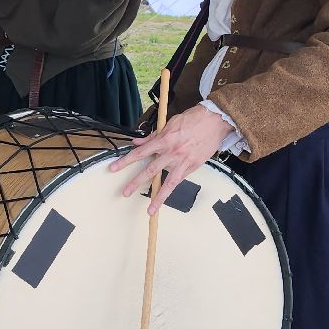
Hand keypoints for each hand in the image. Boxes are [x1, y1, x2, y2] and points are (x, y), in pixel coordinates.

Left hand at [108, 106, 233, 214]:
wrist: (215, 121)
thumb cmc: (193, 119)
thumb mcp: (170, 123)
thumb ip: (153, 136)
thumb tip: (137, 142)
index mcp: (164, 139)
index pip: (140, 152)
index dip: (125, 161)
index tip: (113, 168)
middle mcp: (172, 152)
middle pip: (150, 170)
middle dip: (136, 182)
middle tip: (125, 193)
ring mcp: (183, 161)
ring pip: (168, 182)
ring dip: (157, 196)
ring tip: (150, 209)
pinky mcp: (193, 166)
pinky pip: (180, 180)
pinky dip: (171, 189)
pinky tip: (165, 198)